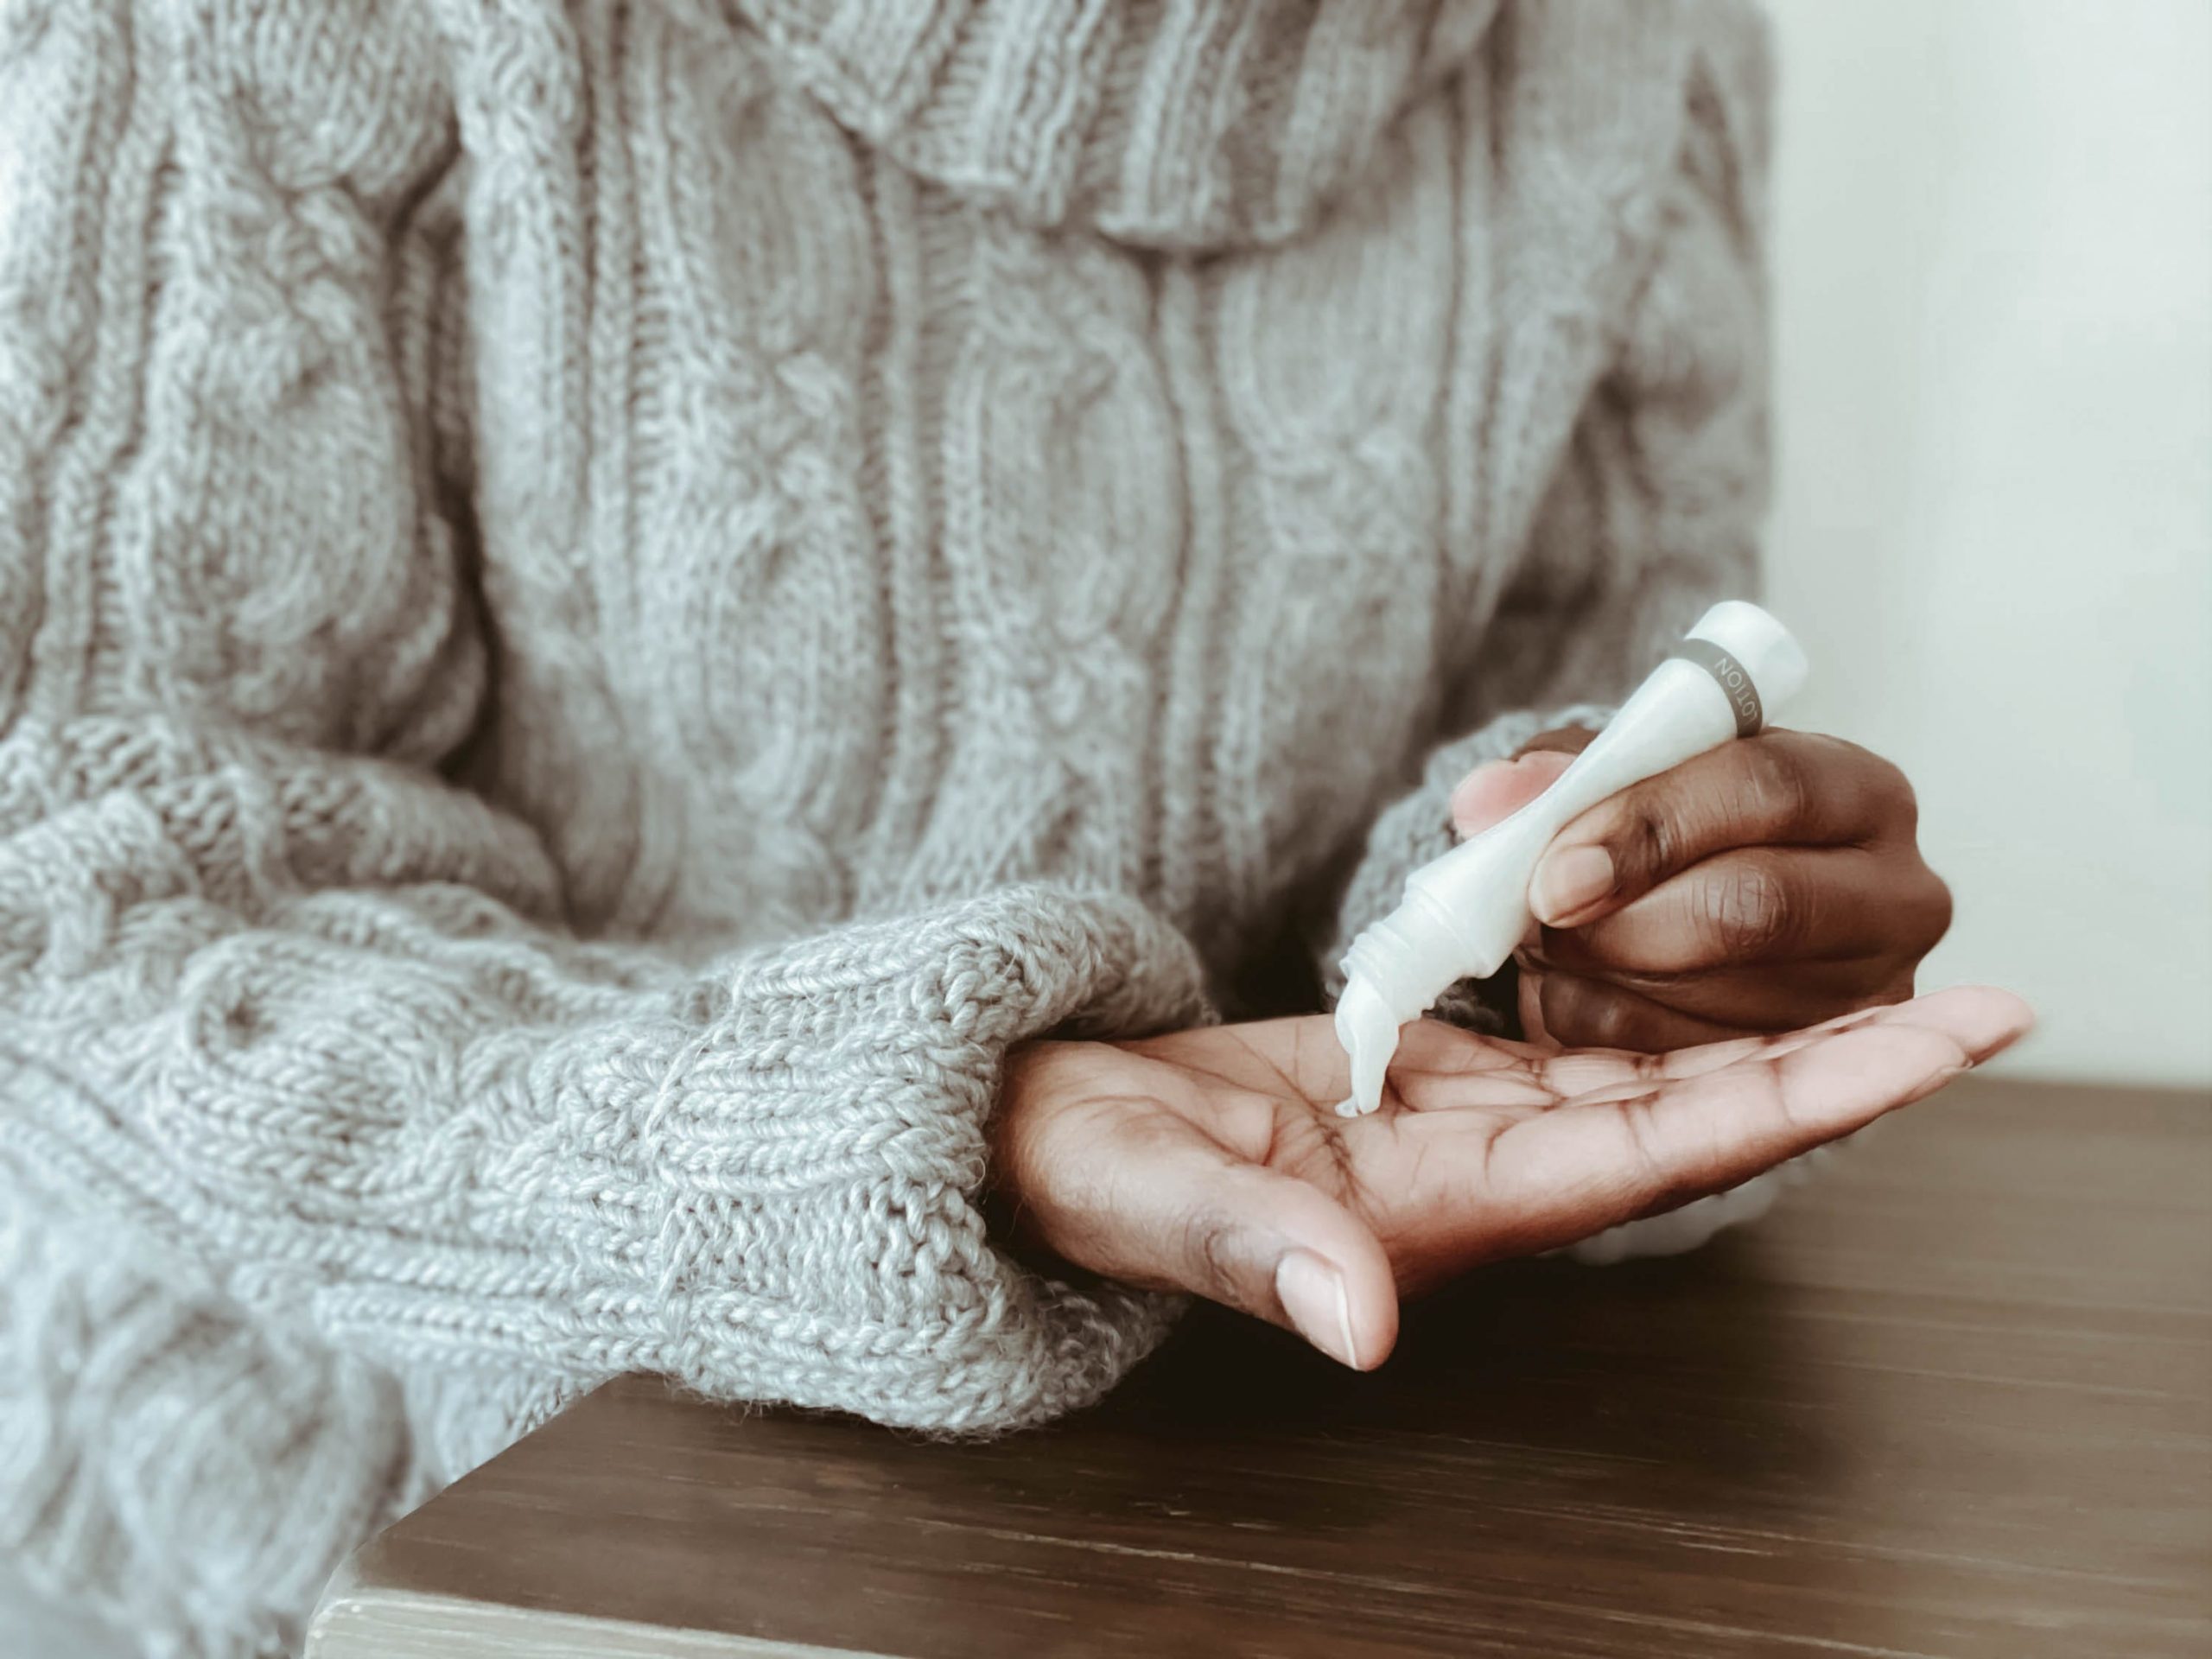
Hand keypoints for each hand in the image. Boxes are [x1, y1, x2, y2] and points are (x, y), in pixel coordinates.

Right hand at [988, 989, 2028, 1367]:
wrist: (1052, 1137)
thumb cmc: (1095, 1173)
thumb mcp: (1158, 1200)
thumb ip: (1260, 1254)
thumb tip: (1366, 1326)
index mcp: (1449, 1209)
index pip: (1663, 1148)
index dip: (1804, 1097)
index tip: (1933, 1047)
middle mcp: (1491, 1177)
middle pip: (1700, 1115)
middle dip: (1843, 1062)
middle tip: (1987, 999)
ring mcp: (1468, 1128)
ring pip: (1651, 1072)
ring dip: (1773, 1030)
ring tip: (1894, 974)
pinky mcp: (1432, 1081)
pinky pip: (1573, 1041)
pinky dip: (1658, 1000)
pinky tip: (1721, 967)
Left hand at [1451, 727, 1952, 1049]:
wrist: (1702, 910)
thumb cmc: (1671, 831)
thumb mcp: (1621, 778)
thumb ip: (1558, 779)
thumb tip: (1489, 799)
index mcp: (1858, 790)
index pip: (1765, 789)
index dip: (1650, 828)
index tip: (1555, 869)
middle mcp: (1897, 895)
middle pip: (1754, 906)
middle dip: (1623, 919)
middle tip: (1541, 922)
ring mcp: (1869, 997)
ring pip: (1721, 1000)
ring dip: (1607, 977)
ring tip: (1557, 943)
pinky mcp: (1818, 1071)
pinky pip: (1692, 1065)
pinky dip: (1611, 1028)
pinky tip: (1585, 990)